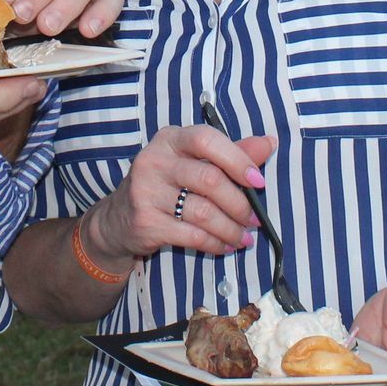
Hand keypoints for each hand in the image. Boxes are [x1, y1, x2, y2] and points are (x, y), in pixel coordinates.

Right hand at [81, 124, 274, 265]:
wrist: (118, 219)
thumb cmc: (165, 185)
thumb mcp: (192, 162)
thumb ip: (229, 154)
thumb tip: (268, 143)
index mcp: (170, 139)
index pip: (206, 140)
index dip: (237, 160)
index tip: (258, 181)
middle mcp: (154, 160)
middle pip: (210, 180)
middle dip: (240, 204)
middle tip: (254, 219)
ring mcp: (146, 192)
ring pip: (204, 212)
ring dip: (231, 229)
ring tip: (243, 237)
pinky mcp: (146, 221)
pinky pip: (192, 236)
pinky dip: (216, 244)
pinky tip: (225, 246)